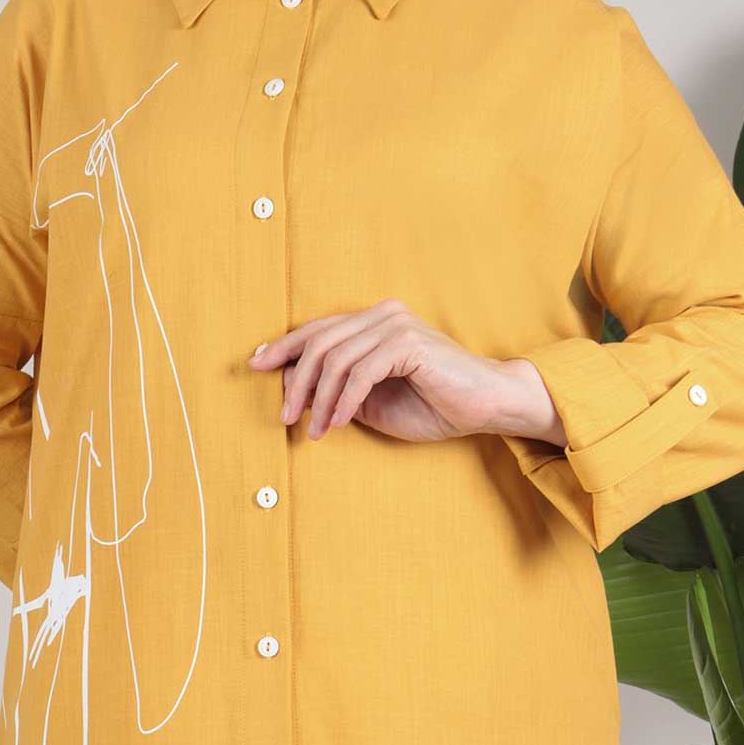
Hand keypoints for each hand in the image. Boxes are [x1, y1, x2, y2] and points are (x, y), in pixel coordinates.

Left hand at [248, 299, 566, 446]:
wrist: (486, 405)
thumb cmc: (435, 405)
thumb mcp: (374, 401)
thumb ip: (339, 390)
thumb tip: (297, 390)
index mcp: (374, 322)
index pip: (318, 329)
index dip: (284, 346)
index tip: (257, 365)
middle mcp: (382, 314)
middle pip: (319, 342)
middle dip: (295, 381)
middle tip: (284, 417)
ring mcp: (395, 325)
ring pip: (334, 359)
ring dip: (318, 400)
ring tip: (315, 430)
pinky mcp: (407, 343)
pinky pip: (359, 372)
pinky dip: (343, 401)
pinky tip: (338, 423)